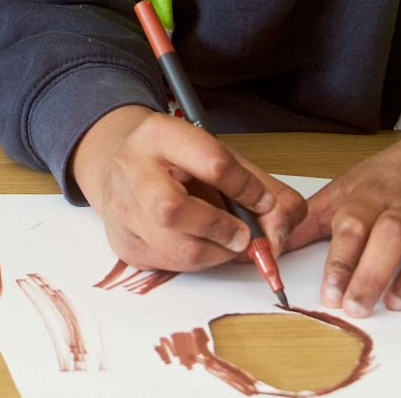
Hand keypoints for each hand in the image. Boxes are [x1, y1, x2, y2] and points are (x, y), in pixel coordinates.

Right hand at [71, 105, 304, 273]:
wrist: (131, 168)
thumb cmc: (183, 163)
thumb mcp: (224, 158)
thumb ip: (264, 189)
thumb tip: (279, 230)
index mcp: (160, 134)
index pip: (212, 163)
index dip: (248, 189)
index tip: (263, 201)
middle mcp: (131, 168)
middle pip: (172, 211)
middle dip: (220, 229)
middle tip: (243, 235)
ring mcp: (121, 208)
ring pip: (177, 248)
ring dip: (217, 253)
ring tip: (227, 240)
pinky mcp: (123, 242)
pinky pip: (171, 265)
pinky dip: (199, 262)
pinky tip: (202, 242)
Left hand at [293, 114, 400, 317]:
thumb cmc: (394, 177)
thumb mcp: (348, 189)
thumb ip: (312, 220)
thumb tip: (272, 247)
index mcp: (373, 193)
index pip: (353, 224)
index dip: (341, 260)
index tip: (330, 293)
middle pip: (391, 234)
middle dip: (372, 272)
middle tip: (356, 308)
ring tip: (396, 303)